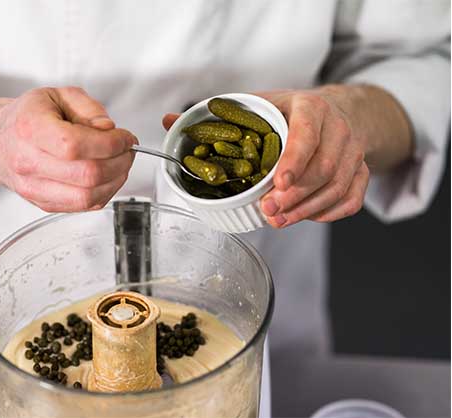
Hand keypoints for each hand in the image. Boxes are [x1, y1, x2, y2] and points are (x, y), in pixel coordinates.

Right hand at [0, 87, 136, 212]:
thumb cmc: (27, 117)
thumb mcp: (57, 95)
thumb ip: (88, 107)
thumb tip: (108, 131)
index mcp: (30, 128)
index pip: (76, 145)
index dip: (111, 143)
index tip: (125, 137)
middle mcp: (28, 162)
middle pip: (86, 175)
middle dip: (120, 162)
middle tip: (127, 150)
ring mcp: (34, 187)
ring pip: (87, 197)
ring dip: (116, 181)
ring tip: (121, 163)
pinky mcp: (43, 203)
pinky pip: (83, 207)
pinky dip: (104, 193)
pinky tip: (107, 177)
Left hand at [162, 85, 373, 227]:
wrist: (333, 113)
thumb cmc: (286, 113)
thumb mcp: (255, 106)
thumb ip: (216, 116)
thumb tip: (168, 120)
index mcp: (309, 107)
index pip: (307, 133)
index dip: (294, 160)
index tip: (276, 184)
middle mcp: (337, 127)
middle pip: (323, 168)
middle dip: (294, 195)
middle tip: (267, 212)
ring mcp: (353, 151)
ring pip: (337, 187)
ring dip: (306, 209)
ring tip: (277, 221)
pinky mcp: (360, 170)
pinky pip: (352, 199)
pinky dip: (329, 213)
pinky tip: (304, 217)